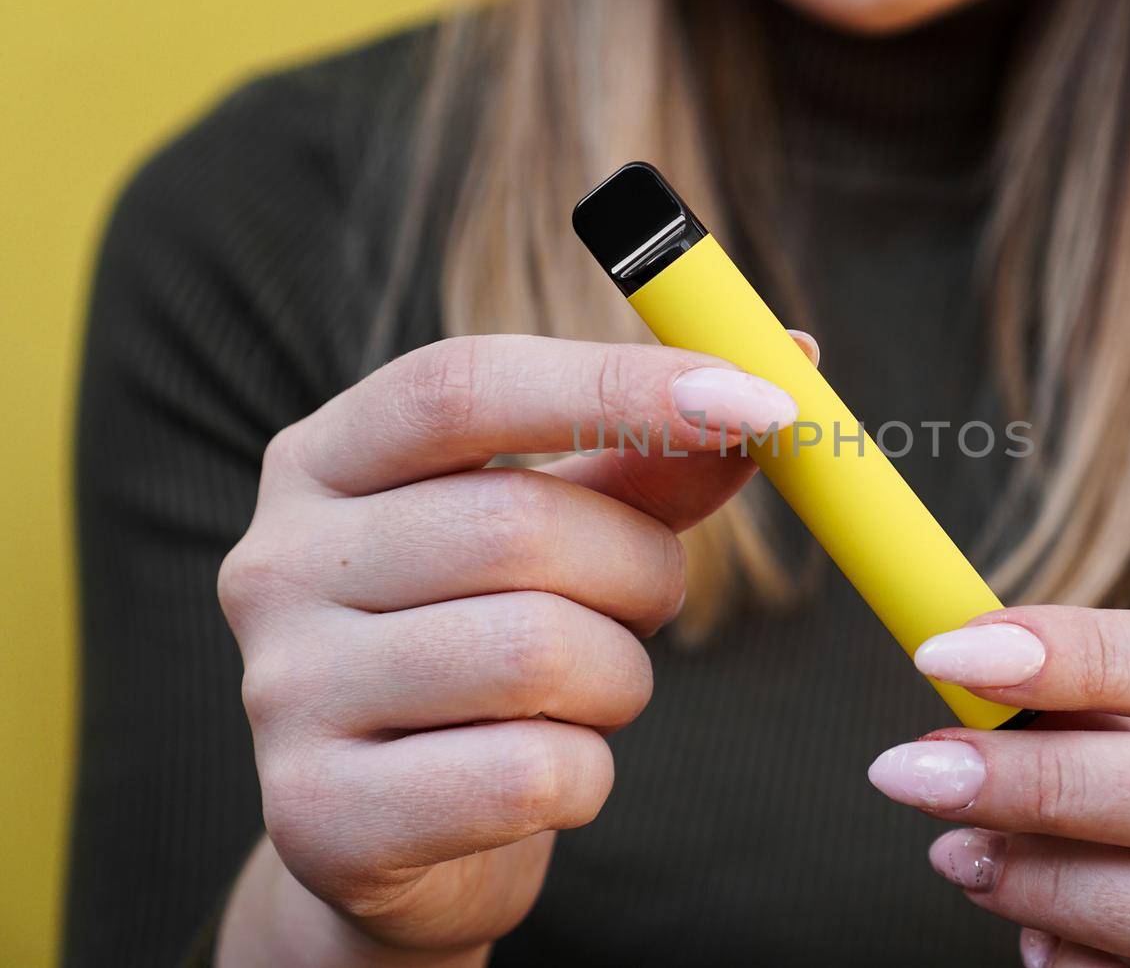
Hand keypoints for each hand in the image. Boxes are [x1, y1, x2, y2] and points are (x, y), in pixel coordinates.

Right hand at [215, 333, 807, 965]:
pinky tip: (545, 776)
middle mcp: (275, 562)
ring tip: (588, 693)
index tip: (760, 397)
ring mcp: (285, 691)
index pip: (460, 385)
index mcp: (324, 461)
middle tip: (649, 602)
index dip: (618, 384)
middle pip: (518, 526)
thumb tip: (785, 361)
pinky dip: (584, 777)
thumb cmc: (489, 649)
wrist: (396, 836)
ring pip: (537, 653)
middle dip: (639, 569)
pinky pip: (529, 775)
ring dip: (618, 678)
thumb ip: (650, 460)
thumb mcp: (559, 536)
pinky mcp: (322, 815)